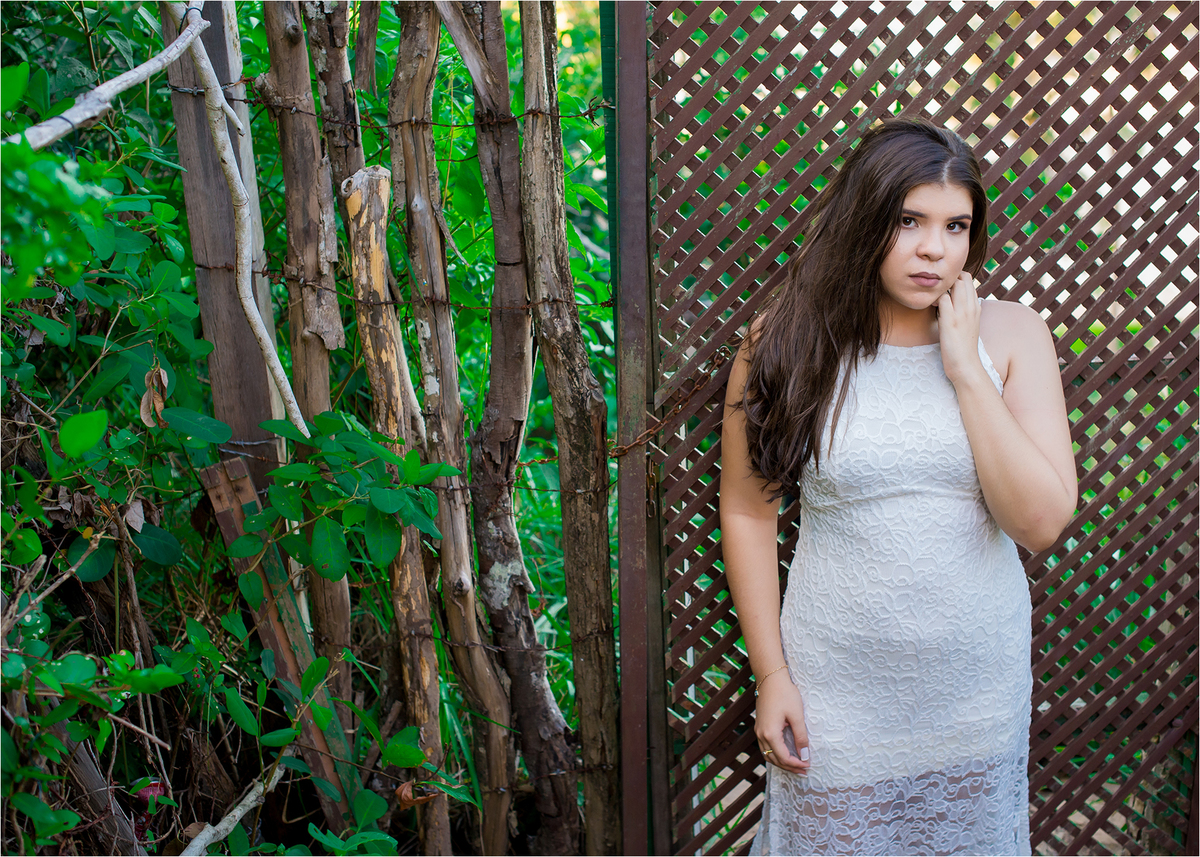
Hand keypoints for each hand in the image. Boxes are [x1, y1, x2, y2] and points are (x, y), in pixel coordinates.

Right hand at [754, 669, 810, 773]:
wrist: (770, 679)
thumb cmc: (785, 694)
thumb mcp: (797, 716)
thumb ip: (801, 736)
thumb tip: (804, 754)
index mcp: (770, 734)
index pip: (783, 757)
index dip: (796, 764)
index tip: (808, 765)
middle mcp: (761, 735)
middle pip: (774, 759)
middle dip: (789, 767)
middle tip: (804, 771)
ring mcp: (759, 731)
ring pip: (768, 755)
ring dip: (781, 762)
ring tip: (796, 766)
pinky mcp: (760, 727)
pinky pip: (766, 747)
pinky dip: (775, 755)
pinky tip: (785, 754)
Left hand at [936, 271, 985, 385]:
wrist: (966, 366)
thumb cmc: (963, 348)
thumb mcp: (967, 325)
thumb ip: (963, 312)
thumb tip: (951, 302)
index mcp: (976, 307)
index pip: (969, 280)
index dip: (955, 280)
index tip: (945, 290)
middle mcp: (971, 306)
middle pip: (963, 277)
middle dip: (948, 279)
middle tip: (937, 293)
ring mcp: (962, 312)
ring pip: (955, 283)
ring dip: (941, 288)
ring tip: (935, 301)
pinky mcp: (950, 320)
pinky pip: (943, 298)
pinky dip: (935, 298)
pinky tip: (931, 308)